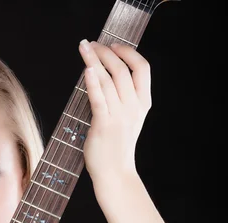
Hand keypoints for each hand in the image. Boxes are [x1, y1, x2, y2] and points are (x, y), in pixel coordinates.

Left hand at [78, 40, 151, 180]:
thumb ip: (123, 98)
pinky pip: (98, 98)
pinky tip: (87, 68)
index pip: (142, 68)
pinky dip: (92, 81)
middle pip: (122, 69)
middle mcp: (133, 107)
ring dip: (94, 59)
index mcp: (143, 104)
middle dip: (105, 52)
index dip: (128, 52)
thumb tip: (106, 73)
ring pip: (108, 79)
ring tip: (84, 48)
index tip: (113, 46)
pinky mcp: (103, 124)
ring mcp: (119, 116)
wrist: (115, 173)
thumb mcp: (129, 118)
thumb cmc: (117, 146)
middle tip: (92, 44)